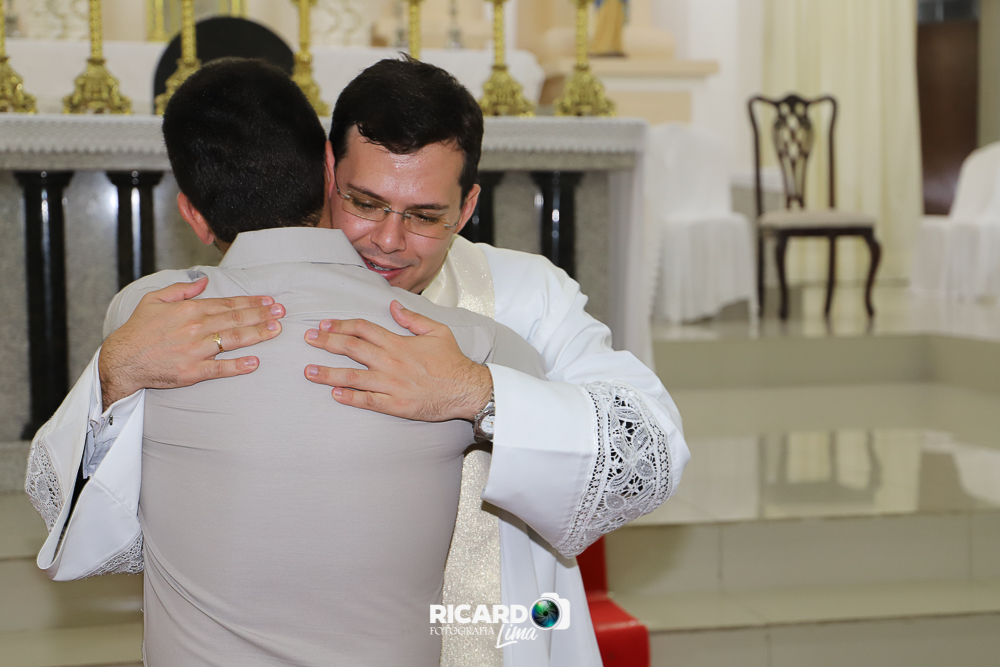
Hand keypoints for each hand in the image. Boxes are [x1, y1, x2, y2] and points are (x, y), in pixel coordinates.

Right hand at [99, 277, 284, 408]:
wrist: (121, 360)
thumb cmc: (138, 330)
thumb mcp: (154, 300)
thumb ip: (180, 289)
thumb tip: (203, 281)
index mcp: (189, 310)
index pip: (227, 304)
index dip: (251, 302)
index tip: (269, 301)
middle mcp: (195, 328)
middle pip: (236, 319)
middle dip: (262, 315)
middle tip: (282, 313)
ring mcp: (195, 351)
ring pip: (233, 340)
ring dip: (258, 335)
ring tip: (276, 330)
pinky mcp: (192, 372)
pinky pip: (220, 368)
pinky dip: (238, 366)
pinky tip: (255, 362)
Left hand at [303, 300, 492, 421]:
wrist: (466, 389)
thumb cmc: (452, 361)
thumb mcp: (437, 331)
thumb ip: (412, 318)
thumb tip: (392, 305)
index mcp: (398, 342)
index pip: (363, 329)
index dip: (341, 325)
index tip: (325, 325)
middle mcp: (390, 361)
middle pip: (351, 348)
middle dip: (326, 342)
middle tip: (308, 339)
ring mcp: (391, 384)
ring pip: (352, 377)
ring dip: (328, 373)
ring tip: (308, 371)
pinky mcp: (395, 404)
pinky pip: (367, 401)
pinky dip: (349, 398)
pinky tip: (334, 394)